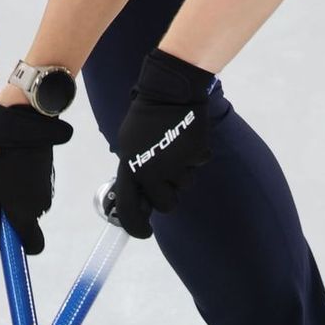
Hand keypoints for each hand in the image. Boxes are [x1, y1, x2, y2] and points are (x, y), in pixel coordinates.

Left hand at [0, 101, 73, 252]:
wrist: (21, 118)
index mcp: (25, 213)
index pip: (33, 246)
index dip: (18, 246)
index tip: (2, 235)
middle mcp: (41, 205)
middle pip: (26, 222)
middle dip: (9, 214)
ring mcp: (46, 187)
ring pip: (28, 203)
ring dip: (13, 194)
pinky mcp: (46, 172)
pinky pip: (31, 187)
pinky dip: (20, 181)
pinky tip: (8, 160)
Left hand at [111, 49, 219, 236]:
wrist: (169, 91)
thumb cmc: (145, 117)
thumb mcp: (128, 145)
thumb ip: (133, 169)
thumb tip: (140, 194)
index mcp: (131, 167)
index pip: (128, 208)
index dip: (135, 226)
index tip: (144, 233)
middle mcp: (152, 171)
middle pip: (165, 204)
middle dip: (168, 194)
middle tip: (167, 176)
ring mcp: (175, 164)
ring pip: (184, 185)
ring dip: (181, 172)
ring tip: (174, 148)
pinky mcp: (196, 155)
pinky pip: (197, 166)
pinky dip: (194, 156)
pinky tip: (186, 139)